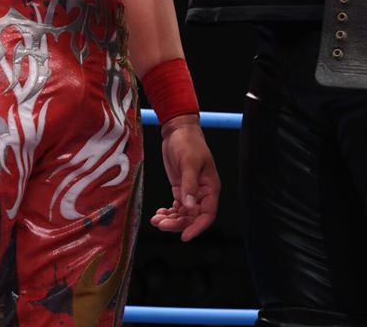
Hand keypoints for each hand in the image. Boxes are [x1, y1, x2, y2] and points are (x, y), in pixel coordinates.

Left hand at [149, 115, 220, 241]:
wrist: (177, 130)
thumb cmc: (188, 142)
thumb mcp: (189, 162)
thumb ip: (189, 184)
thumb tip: (190, 206)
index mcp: (210, 187)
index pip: (207, 214)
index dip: (197, 227)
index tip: (184, 236)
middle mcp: (202, 193)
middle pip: (193, 217)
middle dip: (178, 223)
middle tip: (161, 224)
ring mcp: (191, 192)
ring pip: (183, 214)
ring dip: (171, 219)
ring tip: (156, 219)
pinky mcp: (180, 189)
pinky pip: (177, 207)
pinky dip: (168, 212)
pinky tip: (159, 213)